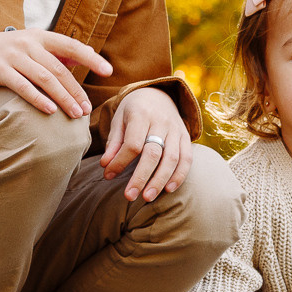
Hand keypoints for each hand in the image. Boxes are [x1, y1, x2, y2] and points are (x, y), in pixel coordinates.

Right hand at [0, 29, 110, 119]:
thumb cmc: (12, 51)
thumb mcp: (35, 44)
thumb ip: (60, 50)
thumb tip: (88, 52)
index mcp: (41, 36)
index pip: (71, 46)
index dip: (91, 58)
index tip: (108, 71)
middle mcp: (29, 44)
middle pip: (59, 69)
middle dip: (76, 90)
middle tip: (87, 109)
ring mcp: (14, 56)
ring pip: (44, 78)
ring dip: (62, 97)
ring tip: (75, 114)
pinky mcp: (0, 70)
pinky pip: (23, 86)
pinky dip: (38, 99)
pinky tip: (51, 110)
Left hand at [100, 87, 190, 201]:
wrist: (158, 93)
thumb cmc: (133, 111)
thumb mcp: (119, 120)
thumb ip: (113, 142)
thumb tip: (105, 166)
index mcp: (141, 114)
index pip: (132, 143)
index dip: (120, 162)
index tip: (108, 175)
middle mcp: (161, 122)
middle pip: (153, 153)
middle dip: (141, 177)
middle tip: (129, 196)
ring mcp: (176, 130)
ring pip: (172, 158)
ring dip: (160, 180)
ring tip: (147, 197)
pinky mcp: (186, 137)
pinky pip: (186, 158)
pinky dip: (179, 175)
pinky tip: (169, 189)